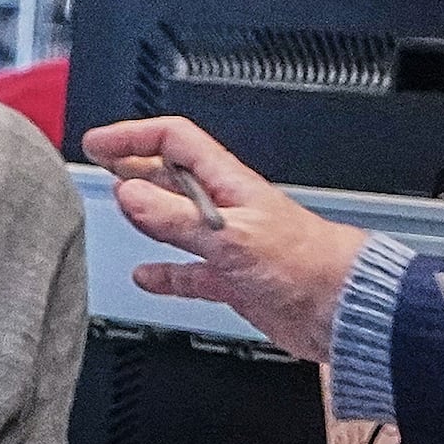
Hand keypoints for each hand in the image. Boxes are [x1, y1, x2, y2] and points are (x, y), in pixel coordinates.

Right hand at [86, 114, 368, 362]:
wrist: (344, 307)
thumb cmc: (308, 263)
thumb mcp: (231, 237)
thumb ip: (177, 218)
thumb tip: (129, 194)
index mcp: (229, 184)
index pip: (175, 142)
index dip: (135, 136)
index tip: (100, 143)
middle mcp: (228, 208)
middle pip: (172, 176)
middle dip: (135, 166)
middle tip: (103, 164)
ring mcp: (231, 243)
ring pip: (178, 221)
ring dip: (147, 214)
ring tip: (119, 206)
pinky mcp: (235, 278)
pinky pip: (191, 272)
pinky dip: (167, 272)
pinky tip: (149, 276)